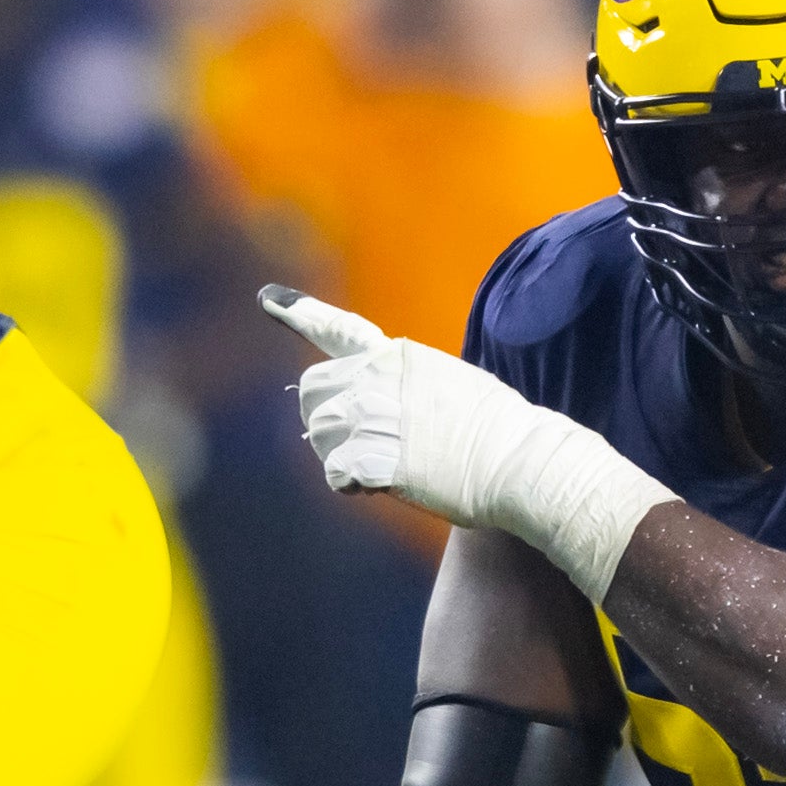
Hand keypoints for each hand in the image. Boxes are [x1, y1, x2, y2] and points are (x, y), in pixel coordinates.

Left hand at [263, 285, 529, 522]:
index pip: (340, 329)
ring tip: (379, 467)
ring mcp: (371, 415)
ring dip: (339, 455)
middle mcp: (377, 376)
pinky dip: (350, 485)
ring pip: (318, 433)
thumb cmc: (501, 432)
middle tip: (352, 444)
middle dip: (322, 418)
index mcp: (399, 355)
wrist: (520, 460)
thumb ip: (410, 387)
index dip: (299, 312)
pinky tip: (379, 486)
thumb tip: (385, 413)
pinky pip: (334, 473)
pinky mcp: (371, 456)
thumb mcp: (455, 386)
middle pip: (312, 389)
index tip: (266, 299)